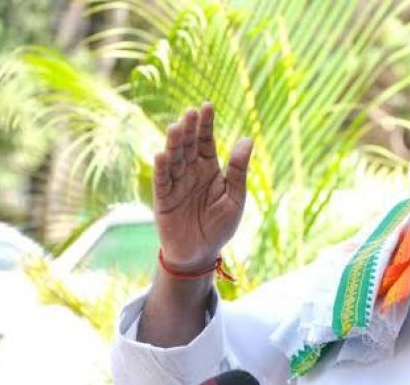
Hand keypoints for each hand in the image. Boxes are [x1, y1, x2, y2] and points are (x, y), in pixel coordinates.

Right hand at [153, 103, 252, 273]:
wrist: (202, 253)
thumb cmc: (220, 226)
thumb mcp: (235, 198)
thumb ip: (239, 171)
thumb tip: (248, 139)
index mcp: (210, 169)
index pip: (206, 142)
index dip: (206, 125)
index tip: (207, 106)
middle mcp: (191, 172)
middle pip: (188, 146)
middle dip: (189, 129)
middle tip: (190, 112)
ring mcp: (176, 184)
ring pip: (174, 159)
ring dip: (173, 144)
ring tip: (175, 127)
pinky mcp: (163, 199)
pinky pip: (162, 181)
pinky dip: (161, 168)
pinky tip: (163, 154)